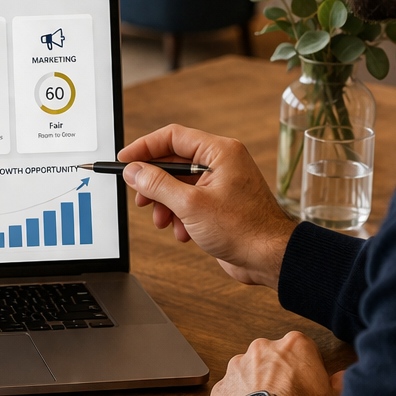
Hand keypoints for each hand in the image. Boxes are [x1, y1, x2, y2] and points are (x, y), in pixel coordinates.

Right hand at [119, 125, 294, 287]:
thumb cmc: (244, 229)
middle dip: (155, 184)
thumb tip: (134, 171)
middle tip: (141, 198)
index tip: (125, 160)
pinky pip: (189, 202)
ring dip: (166, 205)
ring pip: (178, 185)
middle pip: (173, 163)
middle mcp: (221, 163)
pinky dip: (180, 216)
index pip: (172, 137)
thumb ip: (157, 185)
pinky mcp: (220, 204)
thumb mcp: (191, 205)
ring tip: (163, 221)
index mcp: (220, 152)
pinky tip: (183, 232)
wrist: (270, 258)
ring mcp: (221, 184)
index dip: (144, 148)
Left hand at [209, 331, 338, 395]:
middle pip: (272, 359)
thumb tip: (342, 378)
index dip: (306, 370)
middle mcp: (262, 348)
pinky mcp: (220, 387)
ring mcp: (237, 366)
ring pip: (248, 374)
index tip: (308, 386)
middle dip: (278, 375)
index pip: (302, 350)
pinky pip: (231, 393)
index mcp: (294, 345)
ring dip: (255, 388)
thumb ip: (339, 383)